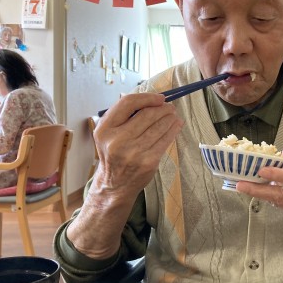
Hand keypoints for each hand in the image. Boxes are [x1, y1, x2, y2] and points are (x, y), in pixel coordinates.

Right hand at [67, 92, 183, 258]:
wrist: (115, 184)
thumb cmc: (114, 153)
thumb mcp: (108, 133)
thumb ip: (124, 115)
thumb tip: (152, 99)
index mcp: (105, 129)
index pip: (128, 103)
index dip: (147, 97)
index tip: (159, 97)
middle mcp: (117, 140)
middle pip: (147, 114)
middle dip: (163, 108)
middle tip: (170, 107)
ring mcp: (134, 152)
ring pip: (159, 126)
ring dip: (170, 117)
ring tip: (174, 114)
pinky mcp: (148, 161)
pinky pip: (165, 140)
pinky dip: (173, 129)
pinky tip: (177, 124)